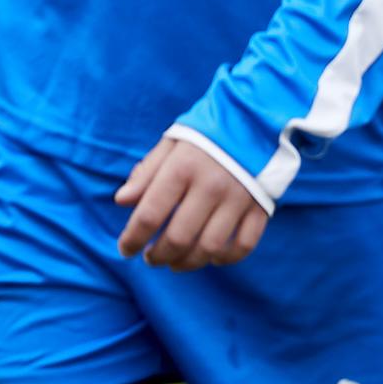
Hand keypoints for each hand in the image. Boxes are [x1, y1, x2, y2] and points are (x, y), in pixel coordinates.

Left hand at [112, 134, 269, 269]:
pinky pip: (244, 244)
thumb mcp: (171, 144)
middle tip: (150, 259)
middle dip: (159, 255)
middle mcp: (210, 186)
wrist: (255, 120)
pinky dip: (227, 258)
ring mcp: (238, 199)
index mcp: (182, 168)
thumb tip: (122, 201)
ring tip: (174, 263)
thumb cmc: (206, 135)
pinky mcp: (260, 207)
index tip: (125, 250)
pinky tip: (212, 258)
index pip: (150, 214)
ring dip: (188, 262)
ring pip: (210, 247)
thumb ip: (146, 173)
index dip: (133, 238)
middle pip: (180, 237)